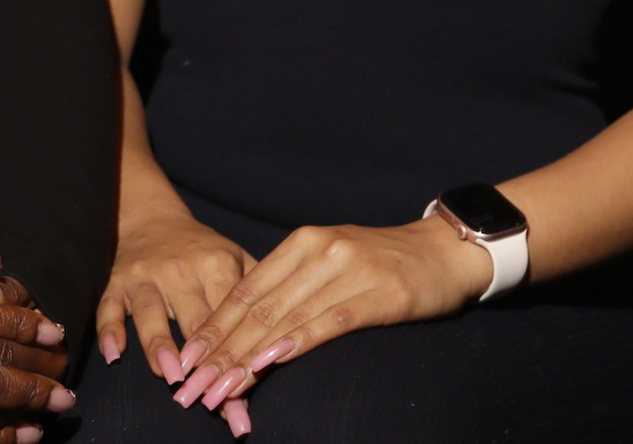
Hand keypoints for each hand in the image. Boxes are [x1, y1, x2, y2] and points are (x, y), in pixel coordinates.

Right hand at [93, 204, 257, 434]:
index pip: (231, 315)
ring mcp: (145, 277)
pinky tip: (115, 354)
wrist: (152, 219)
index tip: (245, 388)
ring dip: (160, 345)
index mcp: (216, 264)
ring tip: (172, 377)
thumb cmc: (202, 250)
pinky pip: (108, 308)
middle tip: (213, 397)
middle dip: (205, 361)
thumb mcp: (234, 258)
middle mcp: (180, 270)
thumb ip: (259, 293)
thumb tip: (289, 336)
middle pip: (195, 321)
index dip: (239, 352)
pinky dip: (109, 330)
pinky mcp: (115, 282)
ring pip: (151, 313)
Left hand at [164, 215, 494, 418]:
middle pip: (258, 309)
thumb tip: (247, 329)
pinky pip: (328, 322)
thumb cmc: (385, 263)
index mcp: (303, 242)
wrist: (446, 251)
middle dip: (221, 352)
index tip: (186, 361)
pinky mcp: (378, 293)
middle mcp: (320, 251)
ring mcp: (349, 270)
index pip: (245, 290)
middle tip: (193, 388)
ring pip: (285, 320)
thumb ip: (293, 285)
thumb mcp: (331, 262)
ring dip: (247, 359)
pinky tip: (270, 364)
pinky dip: (295, 344)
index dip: (212, 328)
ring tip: (221, 390)